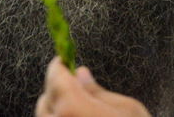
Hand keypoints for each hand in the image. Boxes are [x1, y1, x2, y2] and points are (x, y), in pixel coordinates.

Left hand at [36, 57, 151, 116]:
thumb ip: (99, 93)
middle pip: (44, 103)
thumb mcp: (129, 111)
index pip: (55, 80)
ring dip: (55, 112)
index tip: (63, 62)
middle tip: (72, 85)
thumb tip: (80, 74)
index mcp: (76, 112)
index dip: (58, 68)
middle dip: (55, 90)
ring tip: (76, 109)